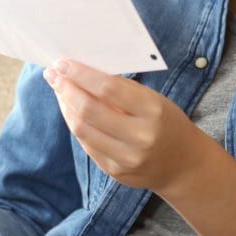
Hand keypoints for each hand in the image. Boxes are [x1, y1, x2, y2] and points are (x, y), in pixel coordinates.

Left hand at [43, 59, 213, 195]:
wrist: (183, 165)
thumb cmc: (166, 123)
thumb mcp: (153, 100)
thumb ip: (121, 90)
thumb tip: (83, 72)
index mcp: (153, 110)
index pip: (108, 87)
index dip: (80, 74)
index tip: (63, 63)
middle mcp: (140, 136)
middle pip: (90, 109)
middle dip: (66, 89)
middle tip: (53, 74)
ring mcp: (126, 158)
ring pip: (82, 129)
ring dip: (65, 106)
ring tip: (59, 90)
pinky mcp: (115, 171)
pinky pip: (87, 144)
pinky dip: (75, 124)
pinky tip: (70, 110)